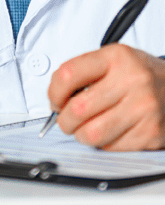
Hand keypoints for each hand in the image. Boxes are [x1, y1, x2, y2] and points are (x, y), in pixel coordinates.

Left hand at [48, 44, 164, 149]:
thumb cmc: (139, 74)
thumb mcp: (113, 59)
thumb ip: (83, 73)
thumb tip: (56, 100)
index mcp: (116, 58)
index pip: (68, 75)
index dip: (53, 92)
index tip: (54, 100)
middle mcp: (132, 81)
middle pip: (78, 108)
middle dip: (64, 120)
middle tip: (66, 120)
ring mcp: (144, 108)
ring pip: (92, 133)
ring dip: (80, 135)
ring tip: (84, 129)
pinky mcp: (151, 132)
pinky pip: (112, 146)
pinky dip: (103, 144)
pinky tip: (108, 132)